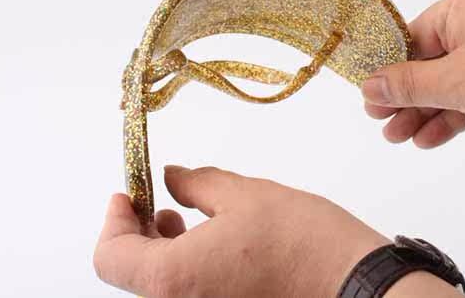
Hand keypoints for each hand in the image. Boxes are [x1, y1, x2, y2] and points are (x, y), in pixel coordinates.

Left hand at [94, 166, 390, 297]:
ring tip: (180, 217)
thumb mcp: (242, 194)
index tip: (126, 194)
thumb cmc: (302, 240)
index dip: (113, 220)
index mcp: (174, 278)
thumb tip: (171, 178)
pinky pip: (188, 293)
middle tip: (152, 201)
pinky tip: (209, 239)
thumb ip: (196, 183)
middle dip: (136, 232)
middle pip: (132, 273)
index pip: (110, 257)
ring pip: (159, 285)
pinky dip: (184, 266)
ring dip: (159, 249)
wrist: (354, 283)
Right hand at [363, 0, 464, 147]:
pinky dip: (453, 115)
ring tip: (399, 138)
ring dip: (426, 111)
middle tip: (382, 124)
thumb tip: (369, 86)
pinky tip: (428, 138)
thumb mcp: (459, 81)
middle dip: (406, 98)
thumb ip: (410, 85)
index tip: (369, 99)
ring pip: (450, 82)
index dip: (388, 72)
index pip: (412, 38)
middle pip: (429, 62)